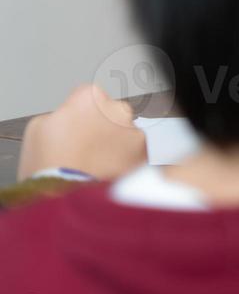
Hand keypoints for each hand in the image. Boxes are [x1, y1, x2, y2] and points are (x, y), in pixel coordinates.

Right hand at [18, 84, 147, 180]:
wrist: (65, 196)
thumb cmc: (47, 163)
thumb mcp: (38, 128)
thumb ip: (61, 114)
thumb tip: (72, 117)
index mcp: (90, 97)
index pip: (88, 97)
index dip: (79, 114)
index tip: (73, 128)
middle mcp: (117, 108)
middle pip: (111, 113)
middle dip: (102, 126)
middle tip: (85, 148)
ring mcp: (134, 130)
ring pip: (125, 132)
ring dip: (116, 143)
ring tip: (96, 164)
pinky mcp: (145, 152)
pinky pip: (136, 152)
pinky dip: (126, 160)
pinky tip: (109, 171)